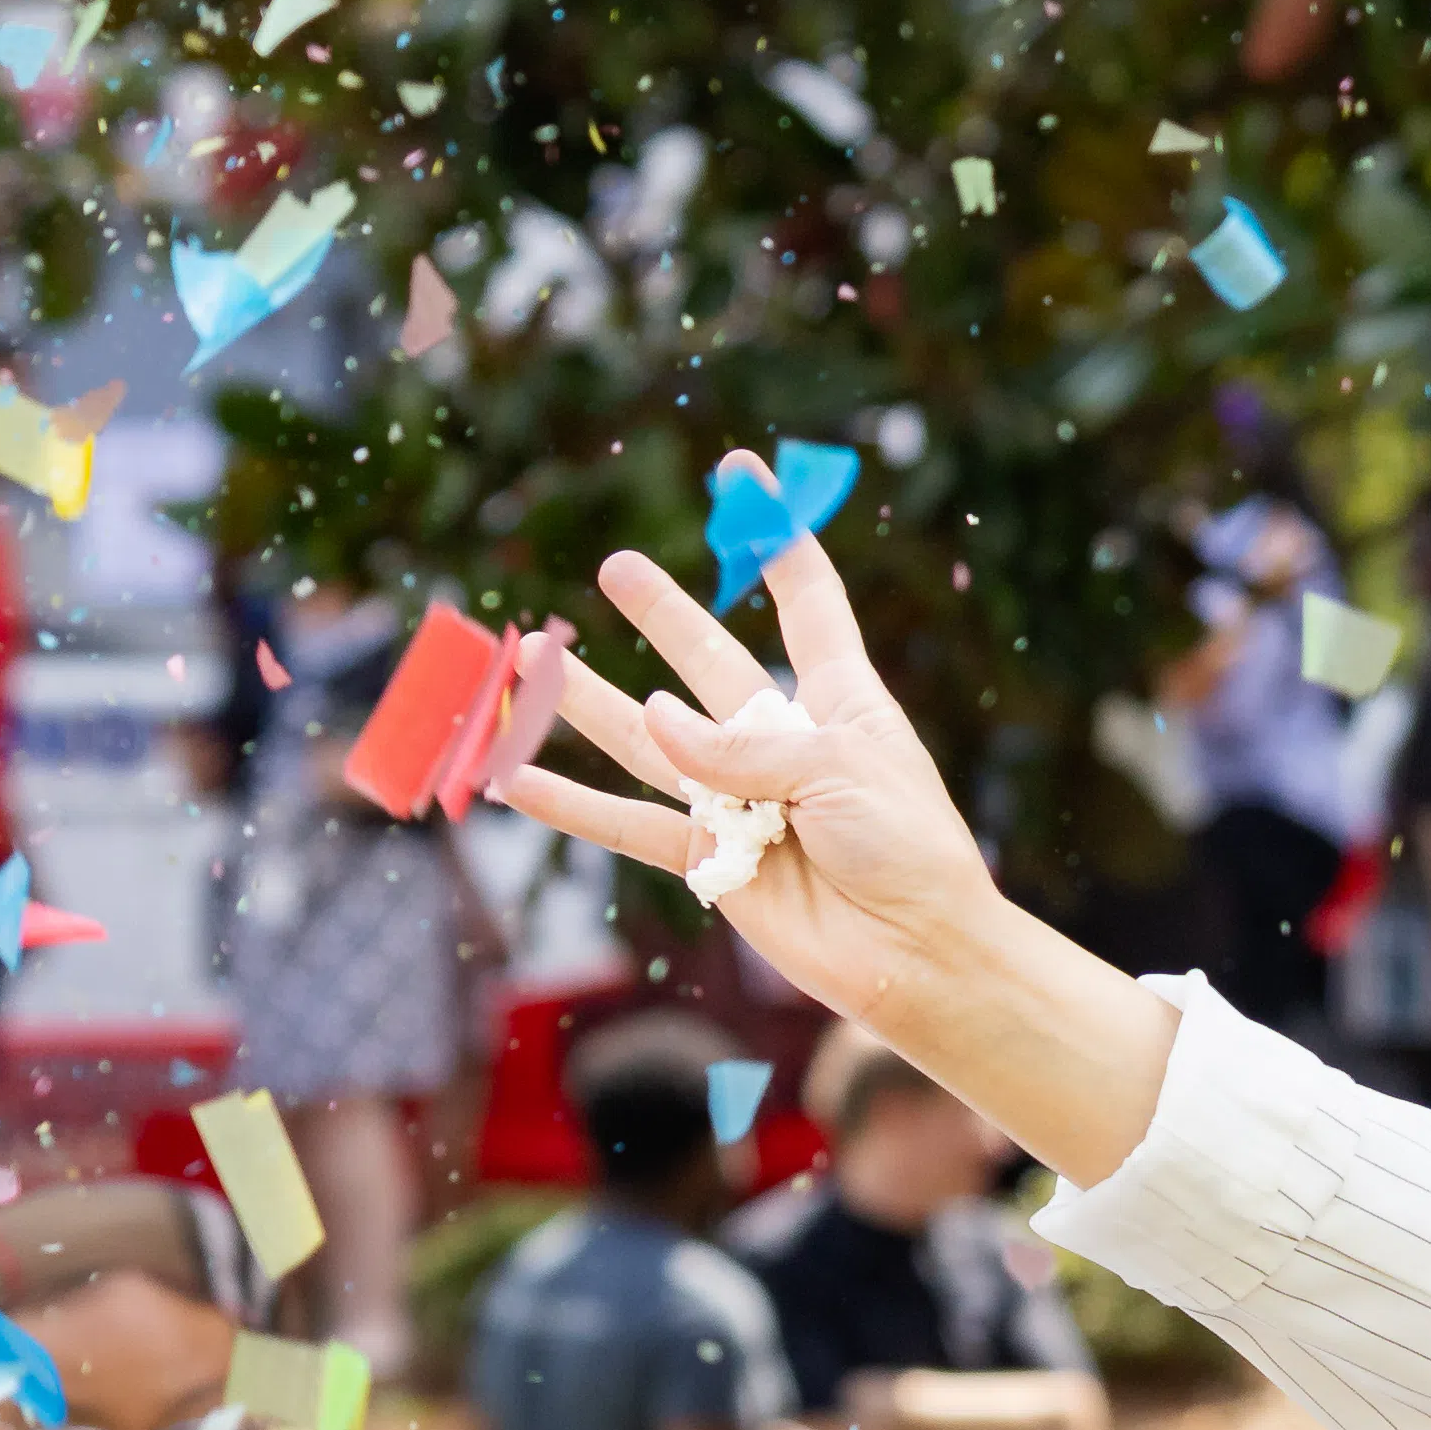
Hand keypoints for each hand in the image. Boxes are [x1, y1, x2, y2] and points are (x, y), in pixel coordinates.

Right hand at [506, 542, 1174, 1180]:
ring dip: (587, 702)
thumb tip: (653, 722)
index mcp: (840, 699)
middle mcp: (782, 741)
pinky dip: (572, 805)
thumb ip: (742, 745)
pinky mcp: (711, 861)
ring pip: (649, 740)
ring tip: (528, 659)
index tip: (742, 474)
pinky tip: (515, 780)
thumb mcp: (838, 771)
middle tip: (615, 568)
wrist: (915, 955)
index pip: (805, 600)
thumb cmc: (905, 850)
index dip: (773, 535)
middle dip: (664, 613)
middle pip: (711, 660)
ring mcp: (740, 801)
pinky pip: (629, 826)